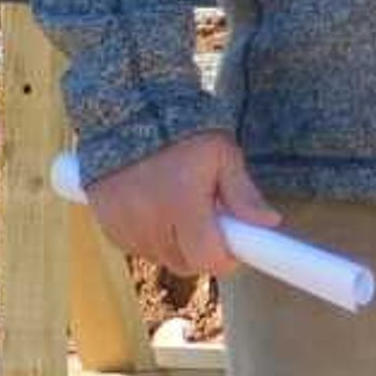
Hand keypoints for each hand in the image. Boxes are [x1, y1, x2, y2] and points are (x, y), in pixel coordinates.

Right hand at [79, 129, 279, 278]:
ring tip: (176, 205)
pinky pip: (136, 246)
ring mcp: (123, 225)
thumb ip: (243, 191)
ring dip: (174, 242)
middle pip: (186, 263)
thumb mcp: (220, 153)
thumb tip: (269, 221)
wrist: (123, 112)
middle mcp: (148, 220)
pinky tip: (152, 208)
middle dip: (201, 247)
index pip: (208, 259)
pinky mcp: (107, 224)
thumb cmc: (179, 130)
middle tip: (205, 217)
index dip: (226, 255)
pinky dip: (148, 236)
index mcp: (181, 203)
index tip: (232, 240)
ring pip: (161, 257)